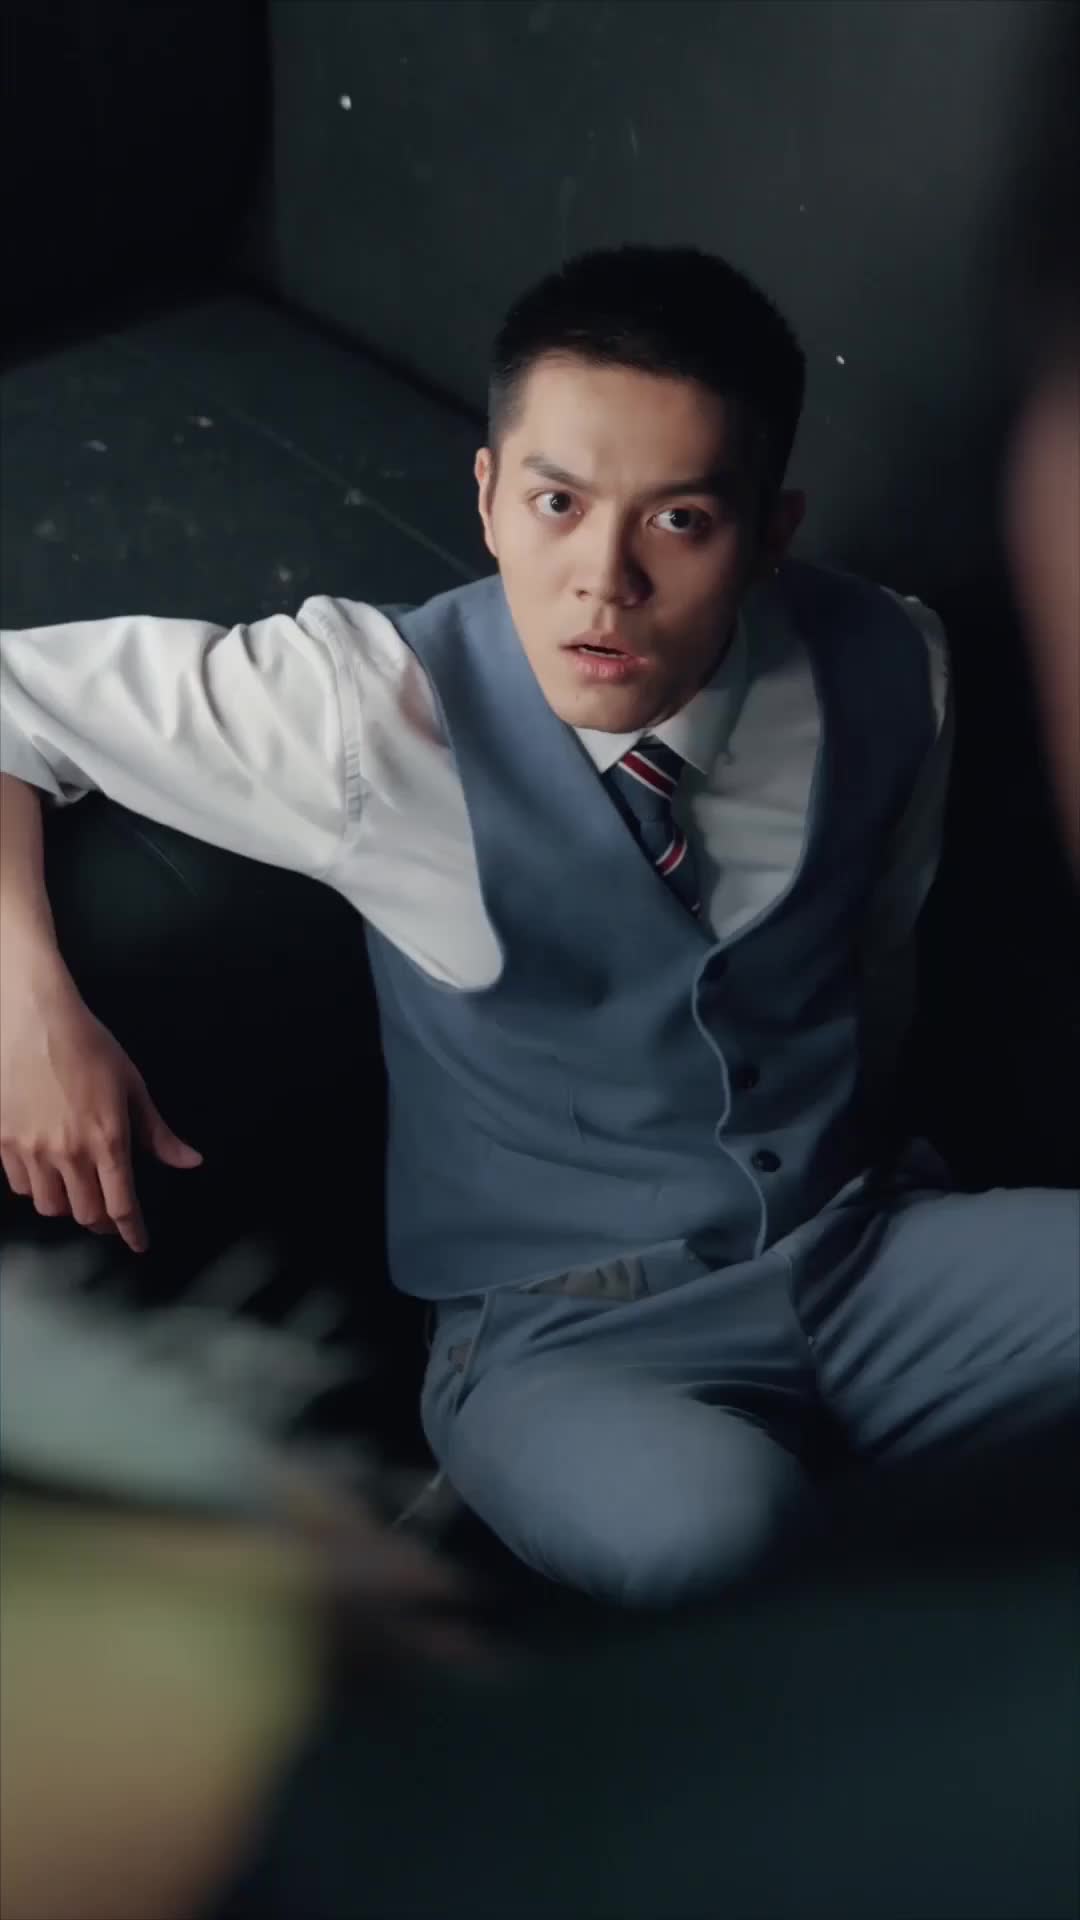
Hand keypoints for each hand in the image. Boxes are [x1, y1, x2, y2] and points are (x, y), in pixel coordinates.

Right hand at [0, 975, 201, 1251]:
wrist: (33, 1018)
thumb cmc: (88, 1045)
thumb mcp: (132, 1085)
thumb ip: (157, 1132)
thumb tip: (190, 1161)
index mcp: (108, 1139)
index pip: (122, 1204)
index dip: (132, 1231)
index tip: (139, 1244)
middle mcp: (69, 1152)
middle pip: (86, 1214)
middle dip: (102, 1219)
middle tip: (110, 1211)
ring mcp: (33, 1149)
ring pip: (51, 1206)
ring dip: (68, 1204)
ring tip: (78, 1189)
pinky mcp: (4, 1141)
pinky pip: (21, 1185)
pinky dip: (37, 1186)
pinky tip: (46, 1171)